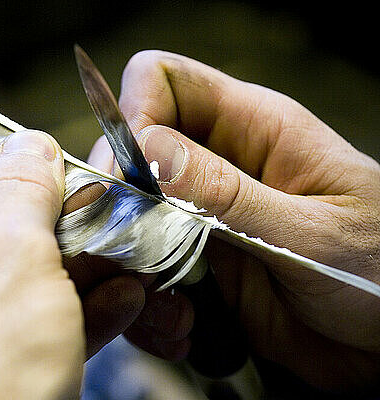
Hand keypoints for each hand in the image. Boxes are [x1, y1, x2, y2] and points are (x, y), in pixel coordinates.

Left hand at [0, 130, 144, 398]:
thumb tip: (25, 150)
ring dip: (70, 266)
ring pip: (10, 275)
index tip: (36, 161)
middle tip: (86, 206)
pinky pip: (26, 319)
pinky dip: (71, 308)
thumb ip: (19, 193)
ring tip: (116, 250)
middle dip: (45, 223)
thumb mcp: (12, 263)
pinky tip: (119, 298)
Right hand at [88, 51, 379, 392]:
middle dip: (117, 196)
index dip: (135, 113)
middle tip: (124, 242)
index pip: (164, 81)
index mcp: (254, 129)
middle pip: (130, 150)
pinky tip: (179, 324)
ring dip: (127, 259)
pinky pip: (143, 270)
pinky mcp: (196, 265)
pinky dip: (147, 303)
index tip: (127, 173)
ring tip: (157, 298)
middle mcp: (218, 167)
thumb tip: (150, 150)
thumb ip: (232, 195)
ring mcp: (201, 218)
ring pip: (127, 215)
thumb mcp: (314, 232)